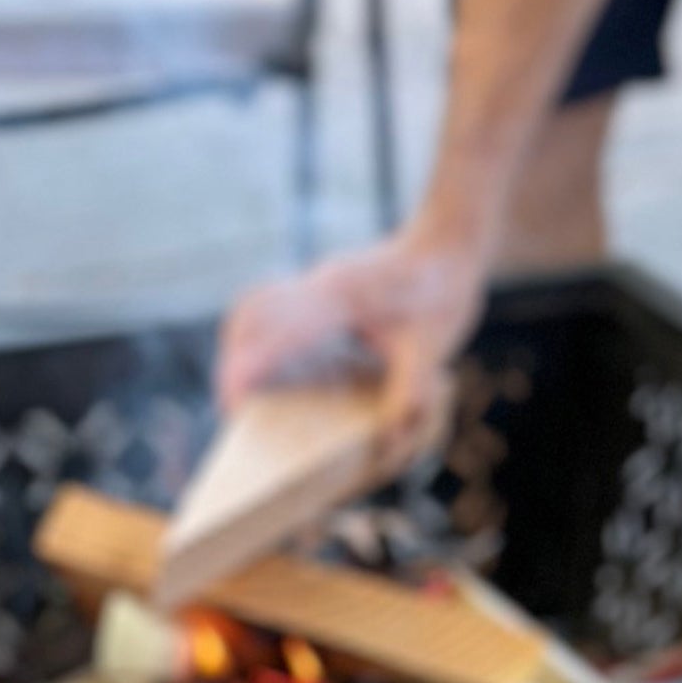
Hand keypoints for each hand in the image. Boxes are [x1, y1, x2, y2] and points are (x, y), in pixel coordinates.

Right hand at [215, 232, 489, 468]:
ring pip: (251, 307)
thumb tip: (387, 440)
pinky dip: (252, 336)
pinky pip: (264, 305)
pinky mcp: (314, 285)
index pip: (278, 330)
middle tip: (232, 409)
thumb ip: (409, 392)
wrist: (449, 242)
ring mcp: (314, 280)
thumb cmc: (442, 290)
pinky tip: (258, 363)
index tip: (234, 404)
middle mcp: (320, 283)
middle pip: (251, 317)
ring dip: (237, 348)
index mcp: (344, 295)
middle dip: (232, 365)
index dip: (249, 367)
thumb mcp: (433, 345)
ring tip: (238, 391)